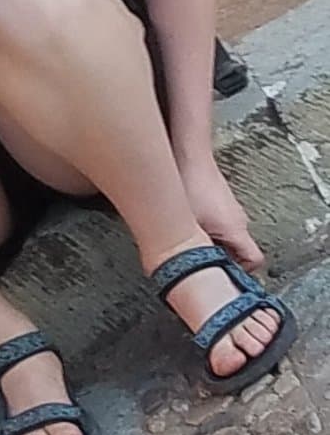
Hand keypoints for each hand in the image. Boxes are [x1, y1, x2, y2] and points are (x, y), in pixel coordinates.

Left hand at [181, 156, 263, 271]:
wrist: (188, 155)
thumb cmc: (190, 185)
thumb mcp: (186, 226)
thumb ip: (188, 250)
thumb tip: (180, 269)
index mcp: (236, 229)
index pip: (254, 261)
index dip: (240, 274)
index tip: (222, 279)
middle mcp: (238, 220)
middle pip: (238, 252)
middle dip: (220, 260)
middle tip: (200, 263)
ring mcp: (230, 210)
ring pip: (227, 239)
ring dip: (211, 245)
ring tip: (191, 244)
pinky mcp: (220, 203)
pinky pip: (219, 226)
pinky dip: (207, 231)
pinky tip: (188, 227)